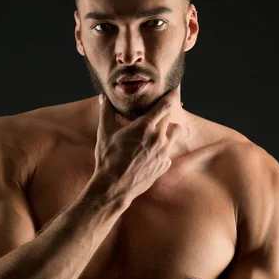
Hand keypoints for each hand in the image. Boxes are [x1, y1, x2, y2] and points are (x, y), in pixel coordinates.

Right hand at [93, 87, 181, 203]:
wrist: (114, 187)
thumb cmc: (108, 159)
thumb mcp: (105, 133)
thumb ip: (106, 112)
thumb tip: (103, 98)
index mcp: (144, 126)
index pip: (165, 105)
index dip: (171, 96)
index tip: (173, 91)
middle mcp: (158, 138)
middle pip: (171, 118)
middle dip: (164, 114)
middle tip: (157, 114)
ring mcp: (164, 152)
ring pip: (175, 133)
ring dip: (169, 130)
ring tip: (157, 133)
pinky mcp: (165, 164)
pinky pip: (168, 151)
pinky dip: (162, 149)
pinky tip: (150, 153)